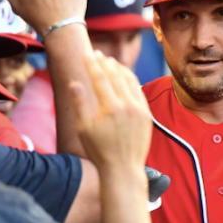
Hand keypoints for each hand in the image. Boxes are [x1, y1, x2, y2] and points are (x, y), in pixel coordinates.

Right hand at [70, 51, 151, 172]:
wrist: (124, 169)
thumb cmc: (100, 152)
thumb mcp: (84, 129)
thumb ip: (80, 103)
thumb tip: (75, 82)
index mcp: (110, 108)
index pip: (100, 77)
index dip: (92, 63)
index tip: (87, 52)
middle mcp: (127, 106)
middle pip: (116, 75)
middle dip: (105, 62)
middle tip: (97, 54)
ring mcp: (140, 109)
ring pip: (130, 80)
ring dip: (119, 68)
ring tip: (110, 62)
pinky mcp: (147, 115)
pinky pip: (139, 91)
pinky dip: (130, 80)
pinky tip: (123, 77)